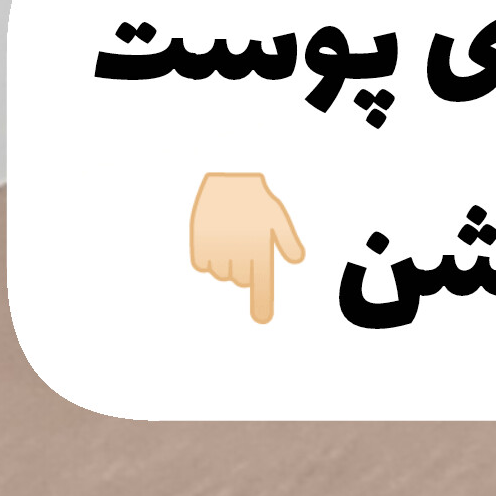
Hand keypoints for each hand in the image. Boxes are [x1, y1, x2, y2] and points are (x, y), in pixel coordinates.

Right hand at [186, 167, 303, 322]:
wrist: (223, 176)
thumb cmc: (252, 197)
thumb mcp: (276, 215)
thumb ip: (287, 239)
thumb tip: (297, 258)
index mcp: (258, 245)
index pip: (260, 281)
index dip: (262, 303)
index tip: (261, 320)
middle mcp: (237, 250)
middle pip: (240, 280)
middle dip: (242, 267)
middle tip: (242, 243)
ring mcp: (216, 248)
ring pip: (221, 273)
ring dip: (224, 261)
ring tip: (227, 236)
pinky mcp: (198, 245)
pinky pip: (203, 264)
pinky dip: (206, 256)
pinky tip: (212, 237)